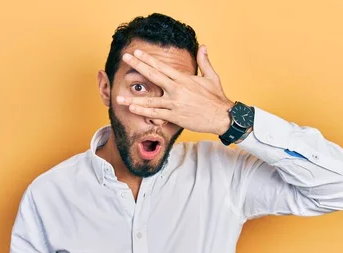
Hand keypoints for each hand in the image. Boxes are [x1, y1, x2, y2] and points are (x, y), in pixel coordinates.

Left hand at [116, 45, 234, 135]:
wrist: (222, 117)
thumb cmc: (216, 98)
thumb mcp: (211, 77)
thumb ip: (204, 62)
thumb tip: (203, 47)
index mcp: (184, 79)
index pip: (162, 66)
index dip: (148, 59)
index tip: (137, 53)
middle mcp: (177, 89)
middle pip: (153, 75)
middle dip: (138, 66)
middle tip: (126, 59)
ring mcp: (175, 104)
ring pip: (150, 100)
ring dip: (134, 99)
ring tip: (119, 97)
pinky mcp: (175, 117)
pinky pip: (156, 114)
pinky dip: (144, 112)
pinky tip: (133, 109)